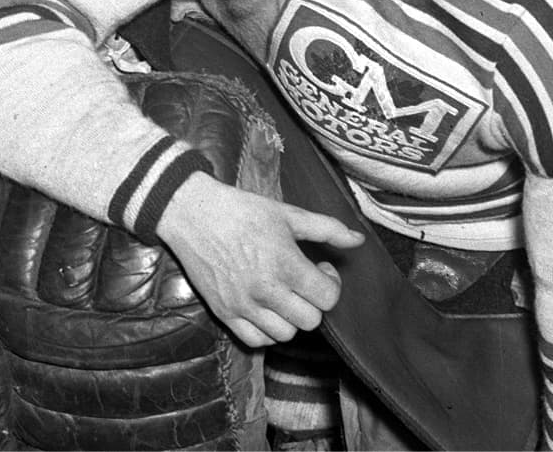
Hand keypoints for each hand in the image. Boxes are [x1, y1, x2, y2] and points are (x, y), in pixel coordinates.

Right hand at [154, 174, 359, 347]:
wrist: (193, 214)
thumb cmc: (242, 211)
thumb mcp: (287, 213)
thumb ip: (327, 229)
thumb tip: (359, 240)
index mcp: (284, 263)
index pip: (327, 298)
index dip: (331, 284)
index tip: (320, 269)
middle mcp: (265, 290)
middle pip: (310, 321)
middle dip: (313, 302)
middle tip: (303, 283)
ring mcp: (243, 306)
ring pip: (285, 335)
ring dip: (291, 318)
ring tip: (283, 295)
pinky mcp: (224, 314)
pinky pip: (256, 341)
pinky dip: (266, 331)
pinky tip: (265, 308)